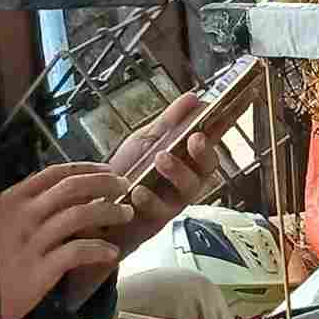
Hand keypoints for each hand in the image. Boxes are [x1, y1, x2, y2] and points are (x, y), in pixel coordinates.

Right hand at [0, 162, 130, 318]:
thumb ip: (24, 210)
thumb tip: (58, 201)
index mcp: (12, 199)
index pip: (55, 173)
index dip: (86, 168)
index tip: (107, 170)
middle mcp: (23, 214)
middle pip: (73, 187)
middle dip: (104, 182)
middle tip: (124, 186)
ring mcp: (33, 241)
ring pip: (81, 214)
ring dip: (109, 211)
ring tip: (126, 215)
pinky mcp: (41, 269)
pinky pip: (79, 251)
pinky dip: (100, 249)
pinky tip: (112, 253)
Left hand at [105, 93, 224, 251]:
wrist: (96, 200)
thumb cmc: (126, 170)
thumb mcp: (145, 140)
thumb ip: (169, 121)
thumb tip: (194, 98)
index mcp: (186, 158)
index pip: (210, 141)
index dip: (221, 128)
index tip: (221, 114)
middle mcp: (185, 179)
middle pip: (208, 168)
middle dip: (204, 152)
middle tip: (194, 138)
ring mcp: (173, 200)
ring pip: (189, 189)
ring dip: (178, 171)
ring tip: (160, 158)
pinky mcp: (157, 220)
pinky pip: (161, 211)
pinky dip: (150, 199)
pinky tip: (138, 191)